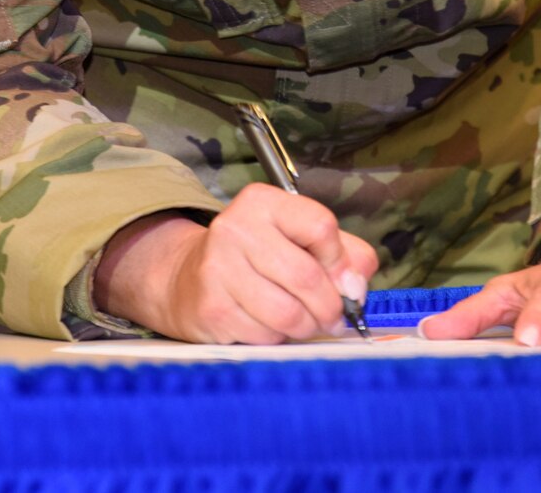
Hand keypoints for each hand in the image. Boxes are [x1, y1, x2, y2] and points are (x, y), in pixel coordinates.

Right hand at [93, 184, 378, 343]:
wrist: (185, 278)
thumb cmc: (256, 258)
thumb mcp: (300, 240)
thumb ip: (344, 255)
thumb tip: (355, 288)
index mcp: (263, 202)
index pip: (320, 226)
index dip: (339, 261)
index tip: (340, 278)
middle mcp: (236, 227)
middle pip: (307, 275)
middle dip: (329, 307)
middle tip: (331, 317)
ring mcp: (219, 268)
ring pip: (288, 313)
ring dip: (305, 327)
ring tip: (302, 323)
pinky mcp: (212, 308)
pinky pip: (264, 336)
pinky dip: (277, 339)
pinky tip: (269, 327)